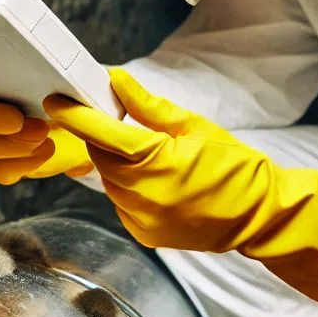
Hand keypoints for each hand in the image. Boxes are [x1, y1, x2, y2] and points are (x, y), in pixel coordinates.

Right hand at [0, 61, 94, 185]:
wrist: (86, 118)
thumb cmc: (72, 85)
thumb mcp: (69, 68)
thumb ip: (58, 63)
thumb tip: (62, 73)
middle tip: (18, 120)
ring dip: (14, 143)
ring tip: (44, 135)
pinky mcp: (3, 161)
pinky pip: (0, 169)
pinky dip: (24, 162)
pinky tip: (46, 150)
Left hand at [44, 69, 317, 316]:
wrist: (260, 215)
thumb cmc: (235, 165)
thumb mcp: (194, 126)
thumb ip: (148, 107)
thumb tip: (116, 81)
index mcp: (157, 163)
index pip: (102, 134)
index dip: (76, 116)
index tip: (57, 101)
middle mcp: (143, 196)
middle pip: (101, 158)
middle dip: (101, 137)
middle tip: (109, 118)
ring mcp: (142, 220)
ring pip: (110, 182)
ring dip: (116, 163)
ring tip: (146, 153)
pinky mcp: (144, 235)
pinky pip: (122, 202)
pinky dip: (128, 187)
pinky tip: (154, 180)